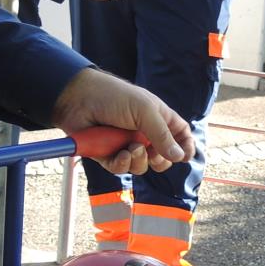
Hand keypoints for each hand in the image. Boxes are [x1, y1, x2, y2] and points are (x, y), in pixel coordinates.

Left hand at [49, 69, 190, 174]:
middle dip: (161, 161)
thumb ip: (163, 135)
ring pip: (142, 166)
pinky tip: (120, 154)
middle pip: (162, 157)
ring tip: (131, 148)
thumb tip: (180, 157)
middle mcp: (144, 133)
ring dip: (139, 161)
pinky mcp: (109, 155)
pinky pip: (121, 169)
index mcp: (158, 118)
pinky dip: (123, 164)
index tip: (185, 157)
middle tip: (155, 155)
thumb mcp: (145, 111)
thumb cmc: (114, 97)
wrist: (79, 99)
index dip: (185, 147)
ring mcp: (126, 145)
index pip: (179, 135)